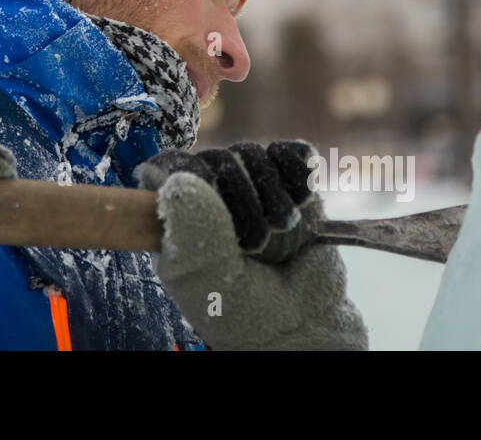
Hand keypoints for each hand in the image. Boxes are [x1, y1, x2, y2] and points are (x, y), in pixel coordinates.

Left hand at [136, 140, 368, 349]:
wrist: (304, 324)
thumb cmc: (243, 311)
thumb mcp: (202, 280)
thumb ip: (190, 232)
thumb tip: (183, 180)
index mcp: (180, 215)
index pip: (177, 166)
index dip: (200, 182)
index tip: (218, 216)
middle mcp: (212, 195)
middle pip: (221, 159)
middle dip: (244, 202)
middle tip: (255, 245)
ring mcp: (253, 187)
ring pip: (256, 156)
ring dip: (274, 198)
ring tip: (279, 236)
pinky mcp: (290, 186)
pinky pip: (292, 155)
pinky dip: (299, 175)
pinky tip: (301, 203)